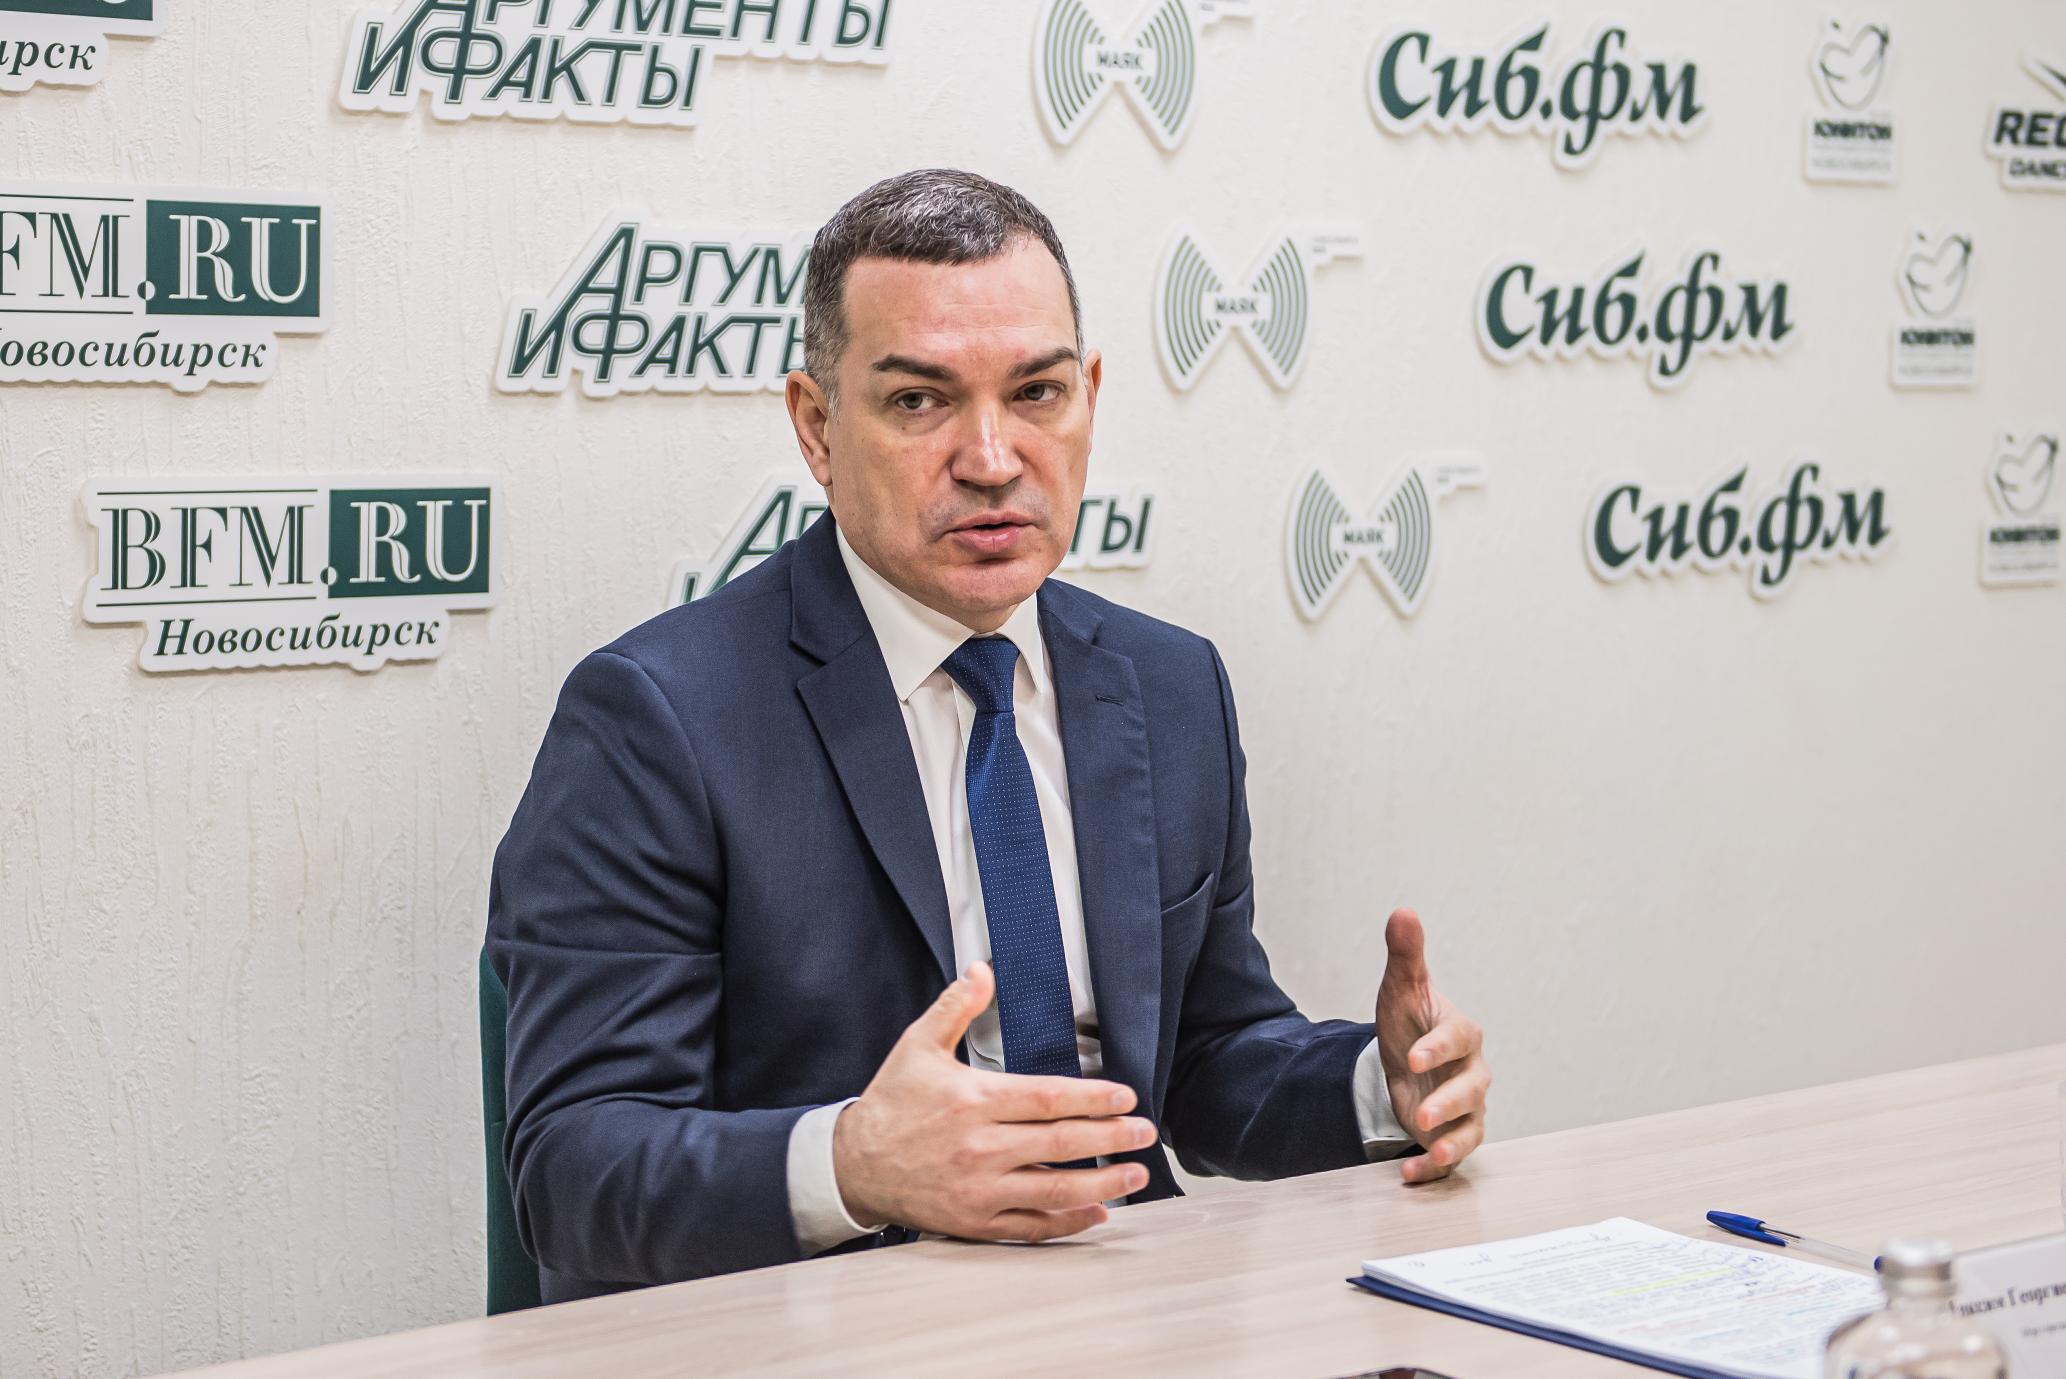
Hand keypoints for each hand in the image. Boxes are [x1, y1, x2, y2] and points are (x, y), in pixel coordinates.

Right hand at [832, 962, 1157, 1240]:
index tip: (1125, 1096)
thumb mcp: (918, 1045)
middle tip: (1145, 1133)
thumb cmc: (891, 1104)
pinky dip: (1066, 1222)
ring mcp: (978, 1189)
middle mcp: (980, 1147)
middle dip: (1112, 1138)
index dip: (1092, 1098)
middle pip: (1061, 1144)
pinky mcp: (973, 1221)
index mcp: (974, 1100)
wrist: (852, 1164)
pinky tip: (1095, 1212)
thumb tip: (982, 969)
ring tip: (1134, 1175)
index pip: (1047, 1099)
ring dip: (1102, 1184)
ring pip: (1053, 1190)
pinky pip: (1029, 1227)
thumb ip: (956, 1007)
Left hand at [1375, 908, 1489, 1183]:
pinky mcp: (1453, 1134)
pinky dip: (1432, 1168)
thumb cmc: (1409, 1020)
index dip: (1439, 1047)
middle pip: (1472, 1089)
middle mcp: (1470, 1071)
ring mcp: (1465, 1106)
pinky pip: (1451, 1153)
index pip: (1459, 1038)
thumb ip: (1405, 954)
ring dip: (1452, 1143)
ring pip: (1470, 1127)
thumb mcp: (1401, 988)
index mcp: (1460, 1033)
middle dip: (1448, 1102)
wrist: (1404, 1057)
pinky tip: (1409, 1174)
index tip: (1413, 1056)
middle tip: (1421, 1115)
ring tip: (1432, 1155)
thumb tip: (1403, 911)